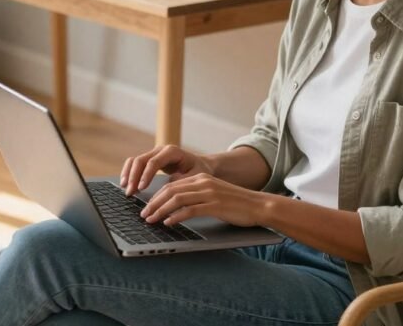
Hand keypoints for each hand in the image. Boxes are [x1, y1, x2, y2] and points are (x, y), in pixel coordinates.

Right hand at [120, 145, 213, 196]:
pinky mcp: (150, 159)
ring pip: (135, 160)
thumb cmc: (199, 170)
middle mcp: (161, 149)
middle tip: (130, 193)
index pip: (154, 162)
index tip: (141, 188)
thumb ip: (183, 182)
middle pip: (141, 160)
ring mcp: (154, 153)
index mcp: (172, 152)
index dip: (146, 175)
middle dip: (133, 177)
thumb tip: (169, 190)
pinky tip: (125, 183)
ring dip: (128, 174)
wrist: (200, 164)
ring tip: (125, 189)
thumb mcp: (196, 176)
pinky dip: (128, 172)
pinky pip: (135, 163)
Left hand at [139, 173, 266, 227]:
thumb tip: (175, 207)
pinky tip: (168, 223)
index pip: (171, 185)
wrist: (258, 205)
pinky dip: (176, 217)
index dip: (156, 197)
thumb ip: (196, 197)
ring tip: (151, 220)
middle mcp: (202, 182)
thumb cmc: (236, 204)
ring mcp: (209, 193)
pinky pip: (190, 210)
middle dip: (153, 204)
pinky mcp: (215, 205)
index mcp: (200, 178)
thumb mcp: (213, 195)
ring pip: (176, 199)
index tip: (146, 207)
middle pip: (170, 191)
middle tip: (143, 215)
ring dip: (160, 210)